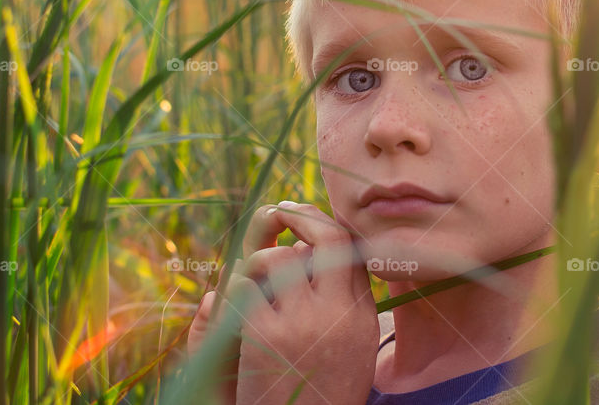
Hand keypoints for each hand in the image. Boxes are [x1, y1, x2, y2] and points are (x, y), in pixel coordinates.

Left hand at [226, 201, 378, 404]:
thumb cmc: (327, 390)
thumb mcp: (355, 344)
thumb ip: (346, 297)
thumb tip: (320, 248)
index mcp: (360, 312)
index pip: (349, 246)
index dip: (322, 223)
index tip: (303, 215)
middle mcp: (336, 311)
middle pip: (323, 238)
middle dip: (299, 216)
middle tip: (280, 211)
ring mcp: (300, 322)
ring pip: (276, 259)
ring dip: (260, 262)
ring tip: (255, 278)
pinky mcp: (265, 336)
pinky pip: (245, 288)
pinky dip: (238, 290)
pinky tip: (240, 307)